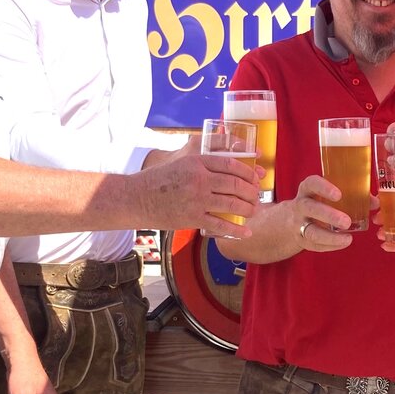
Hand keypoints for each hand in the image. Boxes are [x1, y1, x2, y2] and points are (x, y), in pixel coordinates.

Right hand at [136, 152, 260, 237]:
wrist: (137, 198)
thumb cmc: (159, 180)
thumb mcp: (181, 163)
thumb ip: (203, 164)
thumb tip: (227, 168)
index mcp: (197, 161)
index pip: (231, 164)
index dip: (248, 171)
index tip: (255, 177)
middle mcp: (199, 178)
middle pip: (236, 184)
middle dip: (252, 191)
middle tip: (257, 196)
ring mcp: (197, 199)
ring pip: (232, 204)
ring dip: (248, 209)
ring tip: (254, 212)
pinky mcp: (192, 217)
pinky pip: (220, 224)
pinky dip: (236, 229)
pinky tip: (246, 232)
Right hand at [291, 175, 354, 251]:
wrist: (291, 219)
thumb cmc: (318, 202)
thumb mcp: (328, 194)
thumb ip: (351, 195)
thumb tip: (375, 202)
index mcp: (307, 189)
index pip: (311, 184)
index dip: (323, 188)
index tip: (338, 194)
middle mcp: (300, 205)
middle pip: (310, 208)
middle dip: (328, 215)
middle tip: (347, 221)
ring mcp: (298, 224)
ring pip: (311, 231)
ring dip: (330, 237)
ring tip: (348, 239)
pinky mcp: (301, 239)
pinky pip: (314, 245)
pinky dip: (330, 245)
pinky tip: (343, 243)